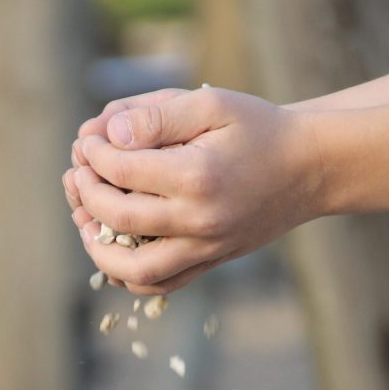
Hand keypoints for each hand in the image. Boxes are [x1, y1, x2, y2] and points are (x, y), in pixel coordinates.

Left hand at [67, 87, 321, 293]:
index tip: (88, 141)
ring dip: (98, 248)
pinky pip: (161, 285)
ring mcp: (207, 249)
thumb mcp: (212, 103)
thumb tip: (108, 133)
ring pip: (135, 271)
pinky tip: (113, 245)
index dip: (94, 153)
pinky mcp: (211, 263)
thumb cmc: (260, 130)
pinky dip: (128, 274)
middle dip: (86, 194)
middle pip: (118, 219)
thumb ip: (157, 115)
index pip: (121, 170)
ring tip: (84, 219)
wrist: (310, 168)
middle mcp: (201, 221)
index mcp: (197, 177)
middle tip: (78, 173)